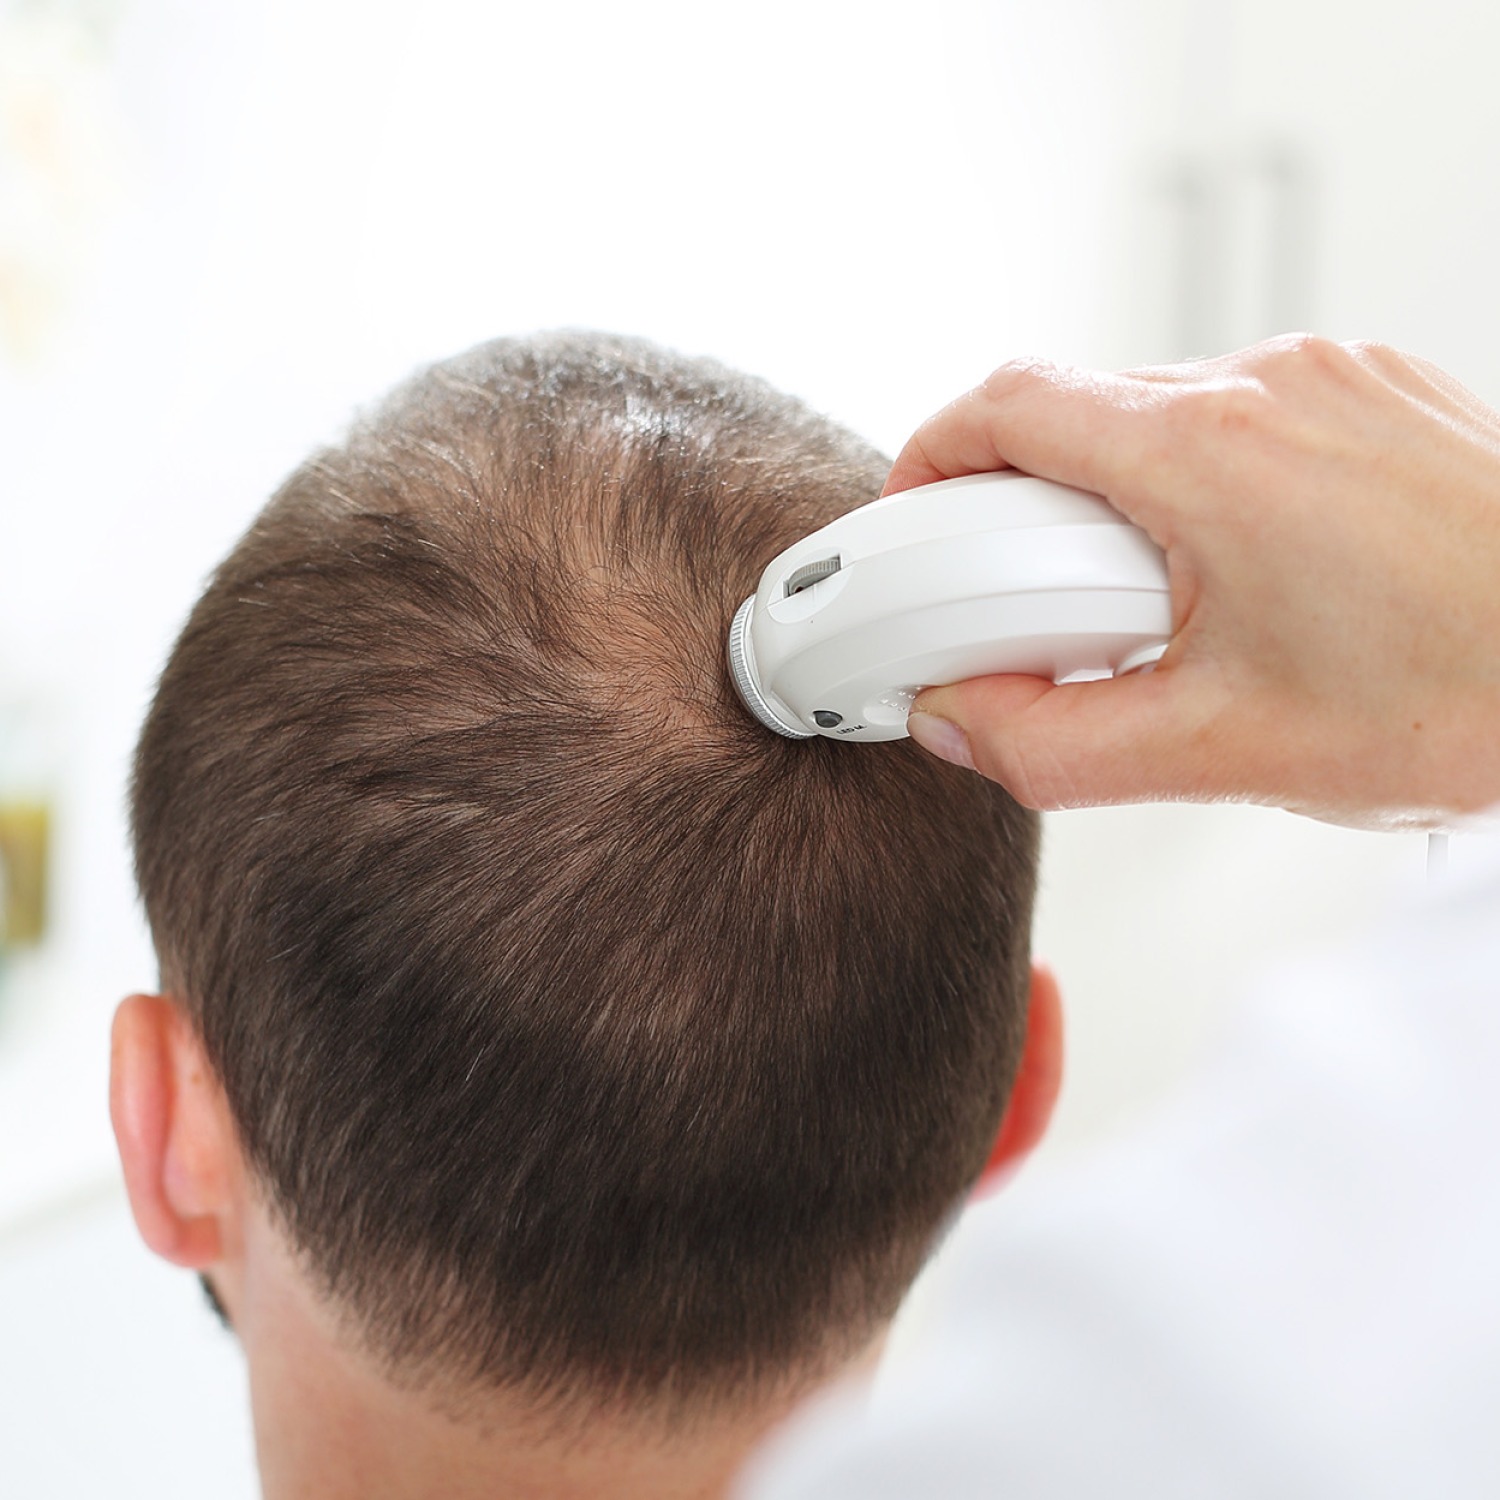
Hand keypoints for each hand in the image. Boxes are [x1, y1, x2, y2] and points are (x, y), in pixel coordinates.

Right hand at [891, 335, 1499, 827]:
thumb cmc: (1470, 696)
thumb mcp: (1220, 751)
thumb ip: (1048, 746)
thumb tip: (958, 721)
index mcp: (1209, 454)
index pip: (1005, 407)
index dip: (931, 464)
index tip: (915, 529)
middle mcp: (1268, 385)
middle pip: (1074, 413)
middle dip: (1025, 512)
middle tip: (1037, 613)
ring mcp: (1331, 378)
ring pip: (1154, 416)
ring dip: (1115, 505)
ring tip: (1157, 611)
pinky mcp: (1374, 393)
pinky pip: (1236, 418)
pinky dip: (1195, 489)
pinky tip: (1239, 582)